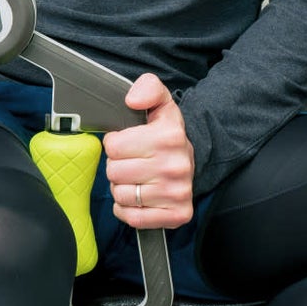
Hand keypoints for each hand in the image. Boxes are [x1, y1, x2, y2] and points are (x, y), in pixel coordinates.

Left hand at [102, 73, 194, 230]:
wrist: (192, 162)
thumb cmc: (167, 136)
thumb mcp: (160, 103)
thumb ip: (147, 88)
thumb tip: (132, 100)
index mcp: (170, 136)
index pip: (114, 145)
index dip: (116, 143)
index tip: (129, 143)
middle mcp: (176, 165)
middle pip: (114, 172)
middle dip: (118, 167)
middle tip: (133, 162)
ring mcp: (178, 192)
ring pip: (122, 195)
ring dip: (123, 189)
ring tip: (137, 179)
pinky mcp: (178, 214)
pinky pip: (133, 218)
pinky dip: (129, 210)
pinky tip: (139, 198)